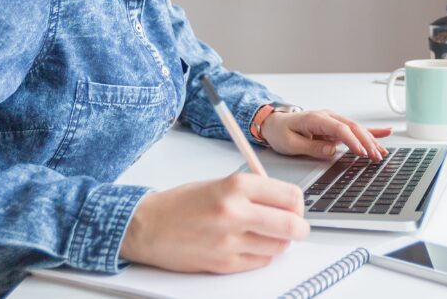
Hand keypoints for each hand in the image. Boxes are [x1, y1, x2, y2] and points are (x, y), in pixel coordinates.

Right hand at [119, 173, 309, 273]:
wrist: (147, 226)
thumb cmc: (181, 203)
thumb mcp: (219, 183)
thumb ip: (253, 191)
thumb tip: (286, 202)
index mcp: (236, 185)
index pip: (290, 196)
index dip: (298, 204)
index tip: (296, 207)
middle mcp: (235, 212)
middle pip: (292, 225)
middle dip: (299, 228)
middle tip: (296, 227)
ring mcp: (230, 241)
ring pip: (279, 247)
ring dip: (279, 242)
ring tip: (266, 235)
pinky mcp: (223, 263)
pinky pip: (260, 262)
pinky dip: (261, 255)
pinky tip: (249, 245)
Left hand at [260, 109, 392, 160]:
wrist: (275, 123)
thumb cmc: (280, 132)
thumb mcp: (290, 143)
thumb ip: (311, 147)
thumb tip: (331, 150)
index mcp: (316, 118)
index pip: (339, 129)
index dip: (352, 141)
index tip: (362, 152)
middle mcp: (327, 116)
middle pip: (352, 128)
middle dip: (366, 142)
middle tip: (376, 156)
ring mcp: (333, 120)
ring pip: (357, 129)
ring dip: (371, 140)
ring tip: (382, 152)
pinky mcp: (335, 127)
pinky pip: (355, 129)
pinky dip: (370, 131)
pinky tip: (385, 133)